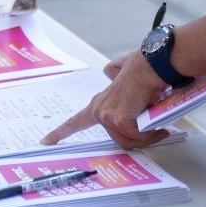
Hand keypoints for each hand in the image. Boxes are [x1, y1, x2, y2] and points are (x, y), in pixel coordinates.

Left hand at [41, 51, 169, 148]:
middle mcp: (100, 110)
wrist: (152, 65)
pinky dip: (152, 134)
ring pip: (130, 140)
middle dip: (139, 138)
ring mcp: (108, 116)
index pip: (76, 121)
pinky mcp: (120, 120)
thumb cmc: (142, 71)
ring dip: (147, 136)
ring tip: (158, 122)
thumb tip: (110, 73)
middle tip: (155, 129)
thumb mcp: (121, 75)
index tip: (46, 141)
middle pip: (119, 140)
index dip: (61, 132)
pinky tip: (159, 124)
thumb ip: (112, 76)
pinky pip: (138, 137)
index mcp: (99, 103)